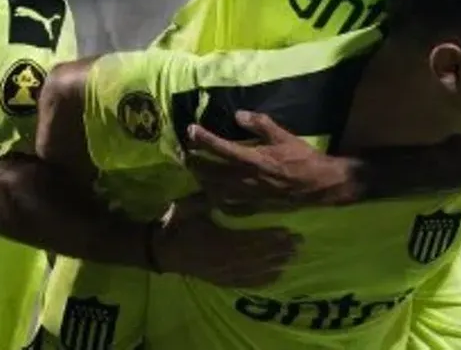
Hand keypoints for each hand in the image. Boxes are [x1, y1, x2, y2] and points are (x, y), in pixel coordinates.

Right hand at [151, 194, 300, 287]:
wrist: (162, 250)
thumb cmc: (178, 224)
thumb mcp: (192, 206)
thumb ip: (209, 195)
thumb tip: (222, 177)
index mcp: (218, 239)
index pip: (250, 240)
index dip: (270, 237)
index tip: (288, 231)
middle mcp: (224, 260)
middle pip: (257, 256)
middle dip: (279, 250)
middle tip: (298, 243)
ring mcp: (223, 273)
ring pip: (255, 271)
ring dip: (275, 264)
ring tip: (293, 256)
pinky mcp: (221, 280)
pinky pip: (246, 282)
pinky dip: (263, 280)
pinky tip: (277, 275)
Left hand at [184, 110, 351, 214]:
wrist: (319, 185)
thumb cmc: (302, 157)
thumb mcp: (283, 136)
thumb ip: (260, 124)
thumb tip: (238, 114)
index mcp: (254, 159)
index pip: (222, 148)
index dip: (204, 139)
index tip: (190, 130)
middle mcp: (247, 179)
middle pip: (212, 172)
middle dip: (195, 162)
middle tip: (186, 152)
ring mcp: (249, 195)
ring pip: (216, 190)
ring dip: (202, 180)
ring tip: (195, 170)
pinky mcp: (253, 206)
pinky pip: (228, 205)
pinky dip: (215, 198)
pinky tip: (211, 192)